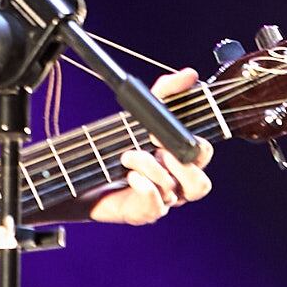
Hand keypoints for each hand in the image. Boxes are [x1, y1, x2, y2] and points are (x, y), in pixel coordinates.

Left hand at [83, 67, 213, 225]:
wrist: (82, 172)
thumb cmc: (118, 144)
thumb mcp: (141, 112)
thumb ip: (166, 91)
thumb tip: (190, 74)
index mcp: (180, 161)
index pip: (204, 156)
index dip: (193, 145)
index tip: (165, 131)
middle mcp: (175, 184)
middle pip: (200, 185)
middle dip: (180, 165)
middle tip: (156, 148)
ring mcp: (160, 201)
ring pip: (172, 191)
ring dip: (149, 168)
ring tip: (127, 156)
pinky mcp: (142, 212)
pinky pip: (155, 208)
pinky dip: (144, 189)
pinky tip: (130, 176)